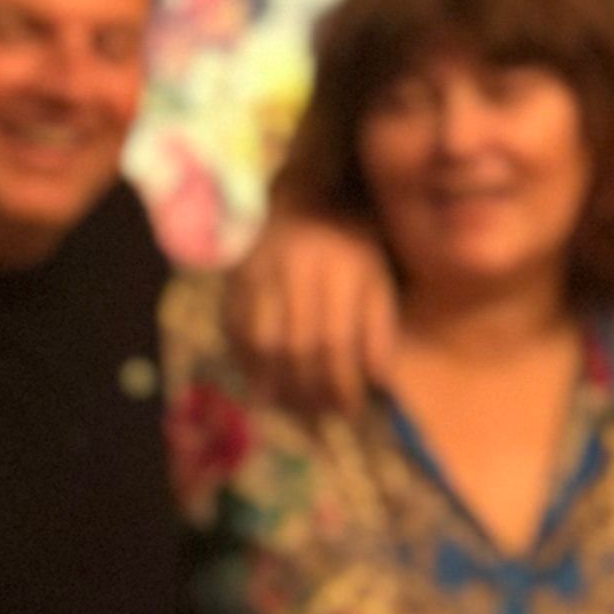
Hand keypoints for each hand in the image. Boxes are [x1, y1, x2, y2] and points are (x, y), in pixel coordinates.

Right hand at [226, 211, 394, 412]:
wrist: (301, 195)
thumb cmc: (350, 244)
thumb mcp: (378, 277)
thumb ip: (380, 328)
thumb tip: (377, 384)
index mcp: (341, 265)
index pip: (335, 340)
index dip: (341, 384)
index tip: (351, 411)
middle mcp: (296, 268)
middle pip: (296, 347)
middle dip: (311, 392)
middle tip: (323, 418)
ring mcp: (258, 272)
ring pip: (261, 343)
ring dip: (278, 386)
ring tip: (295, 408)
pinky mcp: (233, 280)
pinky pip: (235, 333)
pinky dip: (249, 366)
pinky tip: (266, 385)